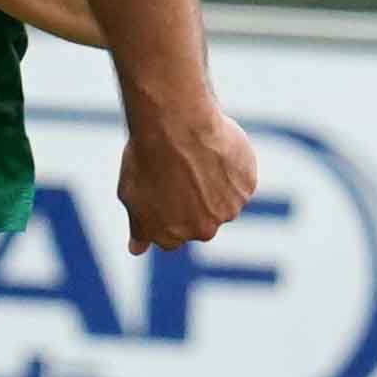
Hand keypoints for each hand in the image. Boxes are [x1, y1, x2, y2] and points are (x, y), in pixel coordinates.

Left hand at [117, 100, 255, 252]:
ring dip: (214, 185)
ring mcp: (227, 211)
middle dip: (193, 201)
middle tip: (181, 171)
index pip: (172, 235)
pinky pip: (240, 182)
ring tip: (196, 157)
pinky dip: (231, 169)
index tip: (165, 188)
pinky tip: (215, 150)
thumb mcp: (130, 194)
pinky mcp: (246, 188)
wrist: (177, 127)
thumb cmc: (146, 159)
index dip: (169, 210)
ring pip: (223, 201)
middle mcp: (202, 231)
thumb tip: (136, 250)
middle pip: (201, 221)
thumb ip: (139, 226)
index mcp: (170, 238)